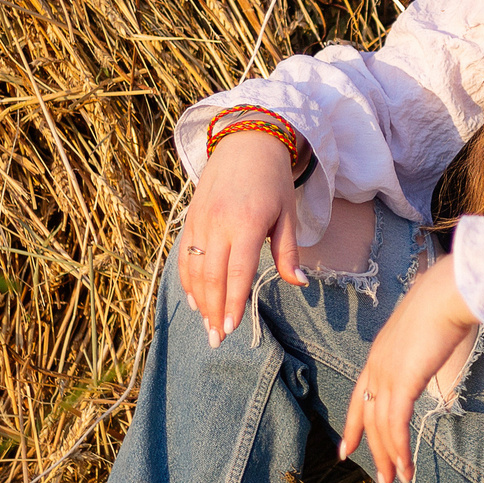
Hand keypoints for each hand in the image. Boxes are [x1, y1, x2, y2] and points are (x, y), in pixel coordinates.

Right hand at [178, 128, 302, 344]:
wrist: (246, 143)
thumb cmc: (272, 181)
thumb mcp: (287, 214)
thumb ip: (288, 252)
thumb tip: (299, 284)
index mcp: (246, 224)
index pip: (236, 273)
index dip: (232, 303)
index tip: (231, 329)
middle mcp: (218, 224)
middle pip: (212, 277)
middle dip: (214, 311)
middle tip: (216, 339)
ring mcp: (200, 222)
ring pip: (194, 270)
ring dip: (199, 301)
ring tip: (206, 326)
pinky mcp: (190, 220)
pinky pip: (185, 256)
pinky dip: (187, 280)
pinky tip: (195, 300)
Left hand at [341, 254, 475, 482]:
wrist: (448, 293)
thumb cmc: (446, 303)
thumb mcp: (428, 329)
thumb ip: (424, 344)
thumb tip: (435, 346)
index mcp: (380, 353)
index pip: (360, 395)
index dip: (353, 424)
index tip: (346, 448)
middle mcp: (377, 365)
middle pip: (370, 417)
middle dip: (374, 450)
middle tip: (382, 477)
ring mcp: (386, 374)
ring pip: (380, 426)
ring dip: (389, 457)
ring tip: (396, 480)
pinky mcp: (401, 383)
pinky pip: (396, 425)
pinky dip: (399, 450)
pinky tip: (406, 467)